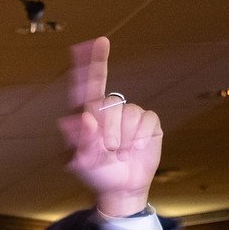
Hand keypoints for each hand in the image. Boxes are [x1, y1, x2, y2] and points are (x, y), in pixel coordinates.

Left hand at [58, 37, 161, 219]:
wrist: (122, 188)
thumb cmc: (97, 173)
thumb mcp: (81, 162)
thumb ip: (80, 140)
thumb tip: (85, 118)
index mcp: (87, 113)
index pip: (89, 84)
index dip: (94, 62)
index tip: (101, 41)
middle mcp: (108, 108)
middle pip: (109, 104)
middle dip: (109, 131)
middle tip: (107, 150)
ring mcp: (129, 114)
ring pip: (129, 113)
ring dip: (125, 138)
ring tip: (120, 152)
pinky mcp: (148, 122)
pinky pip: (147, 120)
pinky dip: (141, 138)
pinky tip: (136, 148)